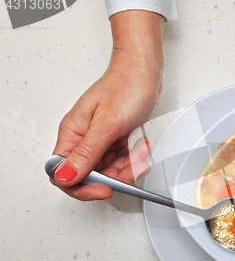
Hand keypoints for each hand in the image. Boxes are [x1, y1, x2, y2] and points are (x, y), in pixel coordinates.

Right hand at [50, 10, 163, 200]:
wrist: (145, 71)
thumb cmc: (126, 87)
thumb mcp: (107, 124)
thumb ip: (87, 153)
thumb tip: (65, 177)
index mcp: (72, 134)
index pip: (64, 173)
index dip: (82, 187)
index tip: (103, 190)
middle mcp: (82, 138)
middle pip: (90, 175)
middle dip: (113, 176)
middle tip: (131, 169)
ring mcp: (99, 139)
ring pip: (108, 169)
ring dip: (127, 166)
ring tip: (139, 153)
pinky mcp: (113, 138)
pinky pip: (120, 159)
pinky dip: (132, 158)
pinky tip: (140, 148)